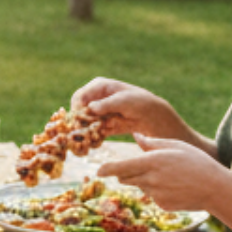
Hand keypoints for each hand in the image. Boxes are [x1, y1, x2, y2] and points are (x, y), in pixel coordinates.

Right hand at [69, 78, 185, 138]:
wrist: (155, 118)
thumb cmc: (140, 103)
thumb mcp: (123, 101)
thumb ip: (106, 104)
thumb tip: (90, 108)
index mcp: (99, 86)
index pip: (79, 97)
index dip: (76, 109)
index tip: (77, 121)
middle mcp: (97, 98)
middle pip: (79, 111)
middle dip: (77, 123)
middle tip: (77, 135)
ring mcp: (100, 113)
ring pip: (85, 123)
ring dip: (83, 133)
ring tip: (83, 142)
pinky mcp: (105, 125)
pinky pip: (94, 132)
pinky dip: (92, 139)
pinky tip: (93, 145)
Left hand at [94, 133, 231, 211]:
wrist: (216, 188)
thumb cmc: (197, 162)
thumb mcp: (175, 146)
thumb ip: (152, 143)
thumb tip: (136, 136)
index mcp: (151, 162)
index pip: (120, 167)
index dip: (107, 169)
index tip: (98, 171)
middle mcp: (150, 180)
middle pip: (126, 178)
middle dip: (126, 172)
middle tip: (141, 167)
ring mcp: (156, 194)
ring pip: (140, 187)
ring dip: (145, 181)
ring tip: (169, 176)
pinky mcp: (162, 205)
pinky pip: (153, 197)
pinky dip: (159, 191)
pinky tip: (175, 187)